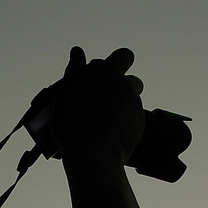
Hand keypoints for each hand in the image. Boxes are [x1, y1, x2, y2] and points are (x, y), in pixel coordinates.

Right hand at [50, 47, 145, 166]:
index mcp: (108, 74)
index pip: (124, 55)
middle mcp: (126, 87)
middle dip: (122, 89)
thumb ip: (75, 71)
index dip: (119, 62)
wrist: (92, 156)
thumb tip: (77, 51)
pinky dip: (127, 123)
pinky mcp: (141, 125)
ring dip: (124, 106)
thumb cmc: (73, 125)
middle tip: (104, 102)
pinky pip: (136, 119)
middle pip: (131, 81)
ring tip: (106, 121)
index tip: (110, 73)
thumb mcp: (65, 95)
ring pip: (134, 101)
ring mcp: (136, 106)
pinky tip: (112, 133)